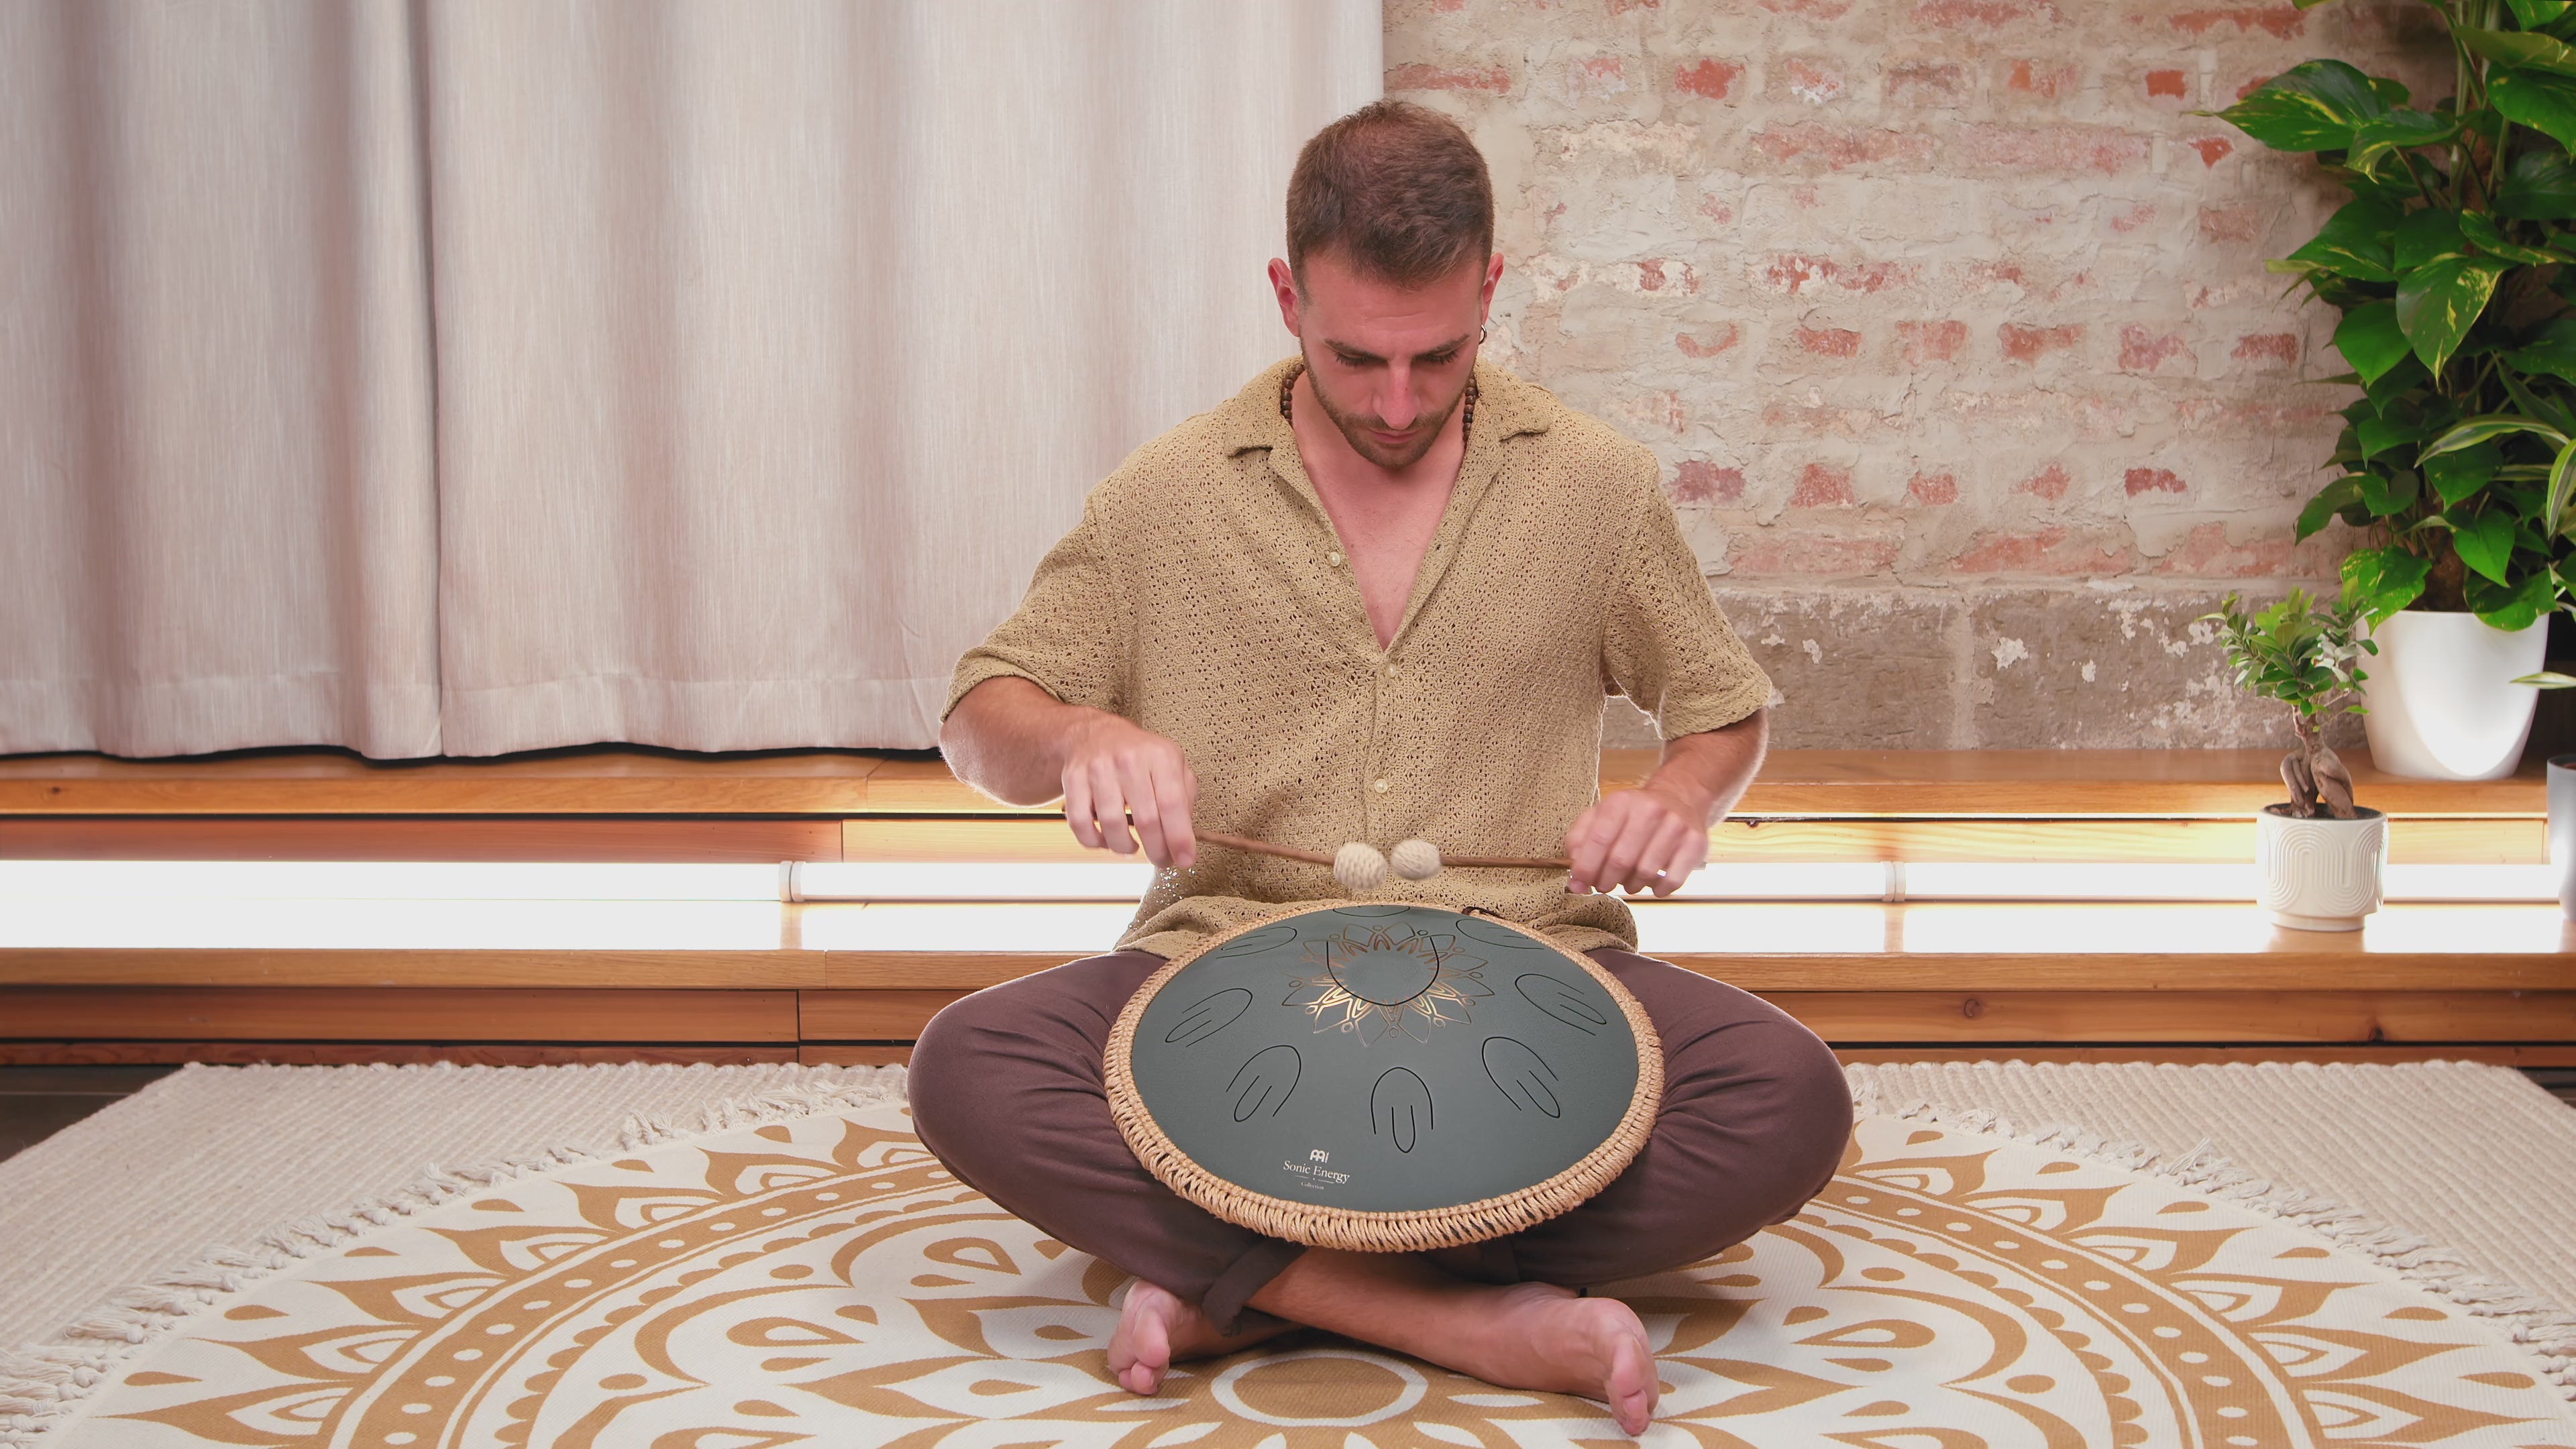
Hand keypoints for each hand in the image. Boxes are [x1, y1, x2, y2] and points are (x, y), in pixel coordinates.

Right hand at [1060, 714, 1198, 869]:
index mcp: (1159, 756)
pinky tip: (1106, 839)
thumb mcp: (1173, 764)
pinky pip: (1080, 824)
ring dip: (1125, 847)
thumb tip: (1185, 839)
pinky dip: (1094, 841)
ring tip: (1132, 847)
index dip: (1179, 838)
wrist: (1096, 734)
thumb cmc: (1140, 756)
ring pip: (1112, 825)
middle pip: (1146, 819)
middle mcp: (1129, 759)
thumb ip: (1185, 798)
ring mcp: (1098, 769)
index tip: (1185, 860)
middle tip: (1160, 860)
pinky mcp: (1073, 779)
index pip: (1172, 803)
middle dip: (1156, 850)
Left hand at [1564, 783, 1709, 896]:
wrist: (1680, 797)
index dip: (1585, 868)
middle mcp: (1650, 810)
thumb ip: (1580, 840)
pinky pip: (1672, 881)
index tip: (1579, 884)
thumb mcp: (1601, 815)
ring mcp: (1676, 826)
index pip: (1598, 839)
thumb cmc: (1634, 814)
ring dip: (1631, 886)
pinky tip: (1652, 884)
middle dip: (1606, 881)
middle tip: (1603, 885)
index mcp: (1622, 801)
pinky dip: (1657, 890)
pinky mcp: (1695, 843)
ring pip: (1646, 873)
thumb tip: (1575, 876)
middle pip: (1621, 860)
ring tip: (1628, 881)